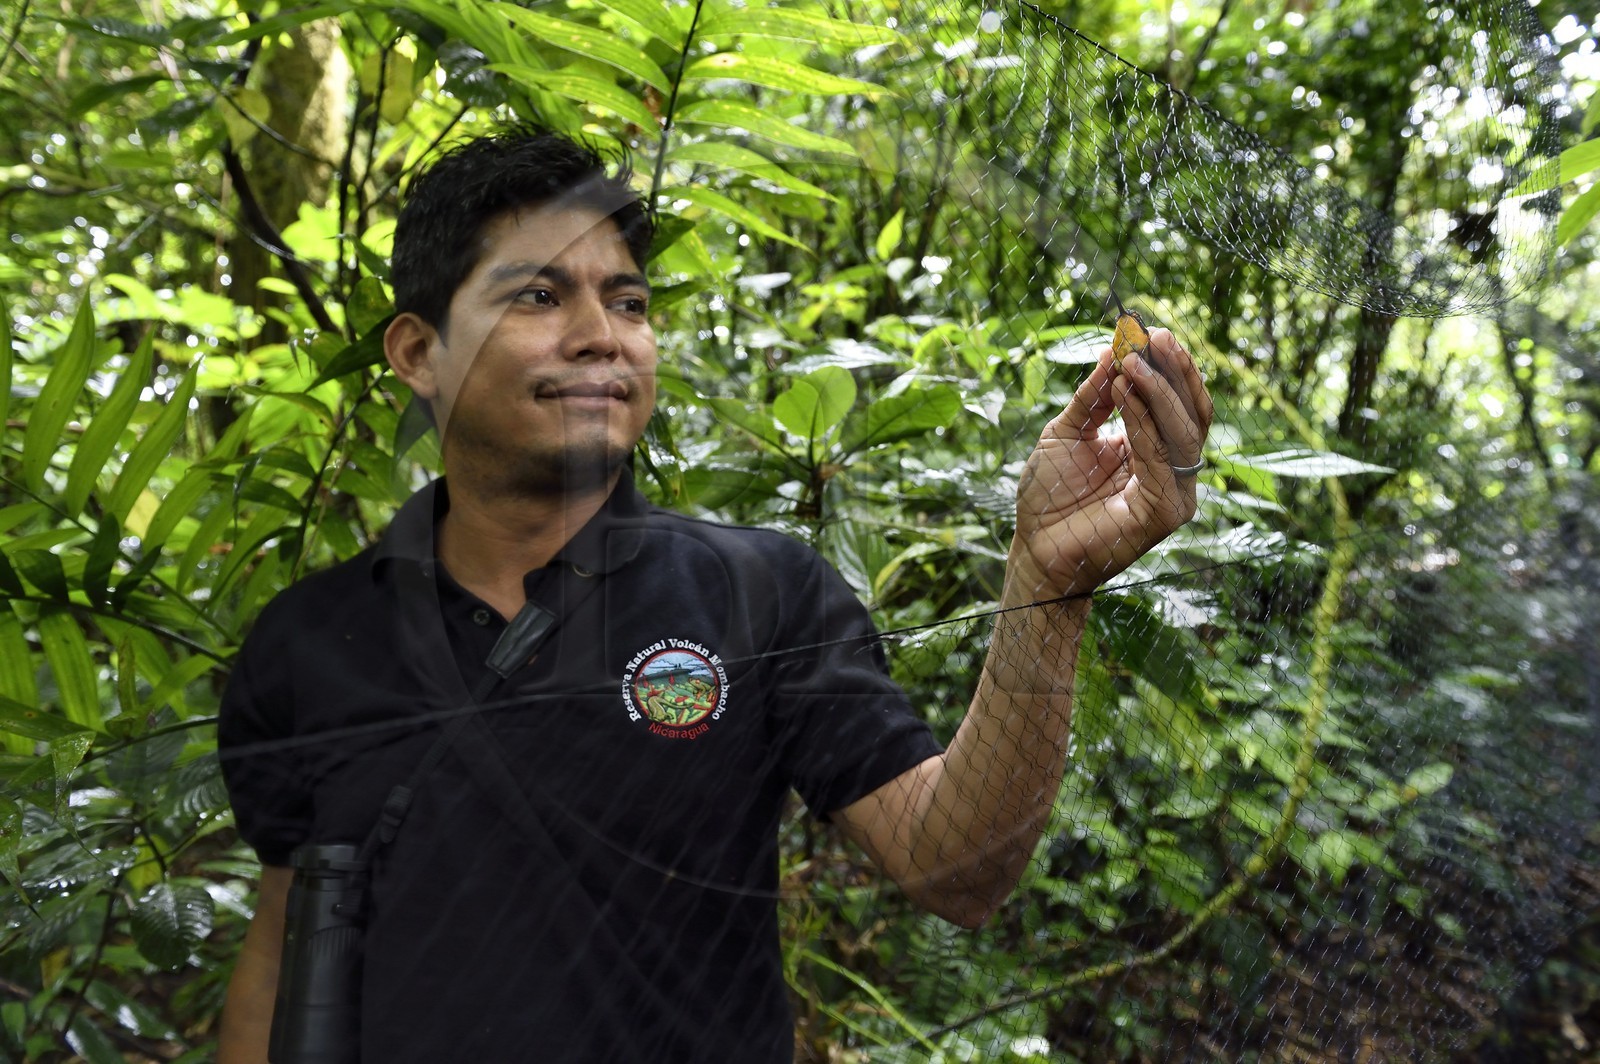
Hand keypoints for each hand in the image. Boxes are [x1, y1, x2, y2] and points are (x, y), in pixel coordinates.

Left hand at [1010, 327, 1213, 599]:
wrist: (1034, 547)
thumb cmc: (1049, 495)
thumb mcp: (1068, 432)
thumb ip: (1094, 396)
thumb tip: (1113, 350)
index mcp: (1156, 453)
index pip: (1179, 405)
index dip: (1170, 368)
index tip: (1152, 332)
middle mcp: (1173, 472)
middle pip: (1192, 414)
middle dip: (1174, 372)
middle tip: (1153, 338)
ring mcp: (1175, 494)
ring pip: (1182, 432)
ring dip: (1157, 392)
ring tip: (1130, 363)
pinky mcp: (1164, 512)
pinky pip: (1160, 458)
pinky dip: (1142, 422)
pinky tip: (1123, 393)